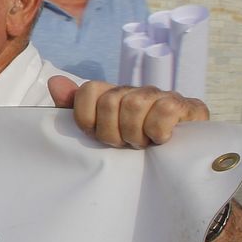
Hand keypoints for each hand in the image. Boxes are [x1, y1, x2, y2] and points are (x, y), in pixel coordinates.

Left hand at [50, 77, 207, 147]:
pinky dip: (159, 131)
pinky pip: (164, 111)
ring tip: (142, 143)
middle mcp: (136, 90)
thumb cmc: (130, 148)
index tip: (96, 135)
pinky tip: (161, 140)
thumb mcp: (98, 134)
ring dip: (136, 134)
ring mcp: (162, 95)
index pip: (89, 90)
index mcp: (112, 94)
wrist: (179, 160)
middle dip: (113, 133)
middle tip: (124, 144)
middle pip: (110, 101)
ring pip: (135, 105)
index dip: (87, 118)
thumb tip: (54, 82)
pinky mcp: (187, 106)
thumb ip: (73, 109)